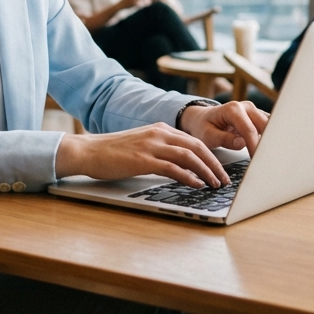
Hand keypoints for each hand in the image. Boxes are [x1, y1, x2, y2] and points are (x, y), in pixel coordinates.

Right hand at [55, 123, 229, 188]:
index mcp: (160, 129)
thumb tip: (180, 166)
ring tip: (216, 184)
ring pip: (189, 156)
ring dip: (207, 171)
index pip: (194, 140)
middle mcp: (159, 133)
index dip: (210, 156)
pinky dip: (189, 177)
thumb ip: (160, 150)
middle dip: (215, 164)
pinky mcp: (143, 160)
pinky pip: (173, 167)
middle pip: (197, 146)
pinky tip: (197, 185)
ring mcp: (151, 145)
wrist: (88, 151)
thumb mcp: (141, 145)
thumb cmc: (112, 152)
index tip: (220, 170)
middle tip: (224, 179)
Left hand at [177, 101, 267, 156]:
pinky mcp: (258, 117)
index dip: (255, 146)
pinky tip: (269, 152)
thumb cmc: (203, 127)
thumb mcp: (208, 136)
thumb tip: (242, 143)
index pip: (249, 130)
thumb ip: (224, 139)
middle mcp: (246, 107)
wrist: (202, 119)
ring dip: (270, 141)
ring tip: (270, 158)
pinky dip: (269, 139)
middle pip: (264, 126)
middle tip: (267, 162)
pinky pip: (269, 128)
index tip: (257, 161)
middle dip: (266, 144)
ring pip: (270, 127)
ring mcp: (254, 111)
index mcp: (233, 109)